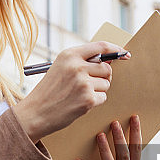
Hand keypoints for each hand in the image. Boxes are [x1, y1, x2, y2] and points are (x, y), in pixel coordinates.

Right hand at [12, 42, 126, 141]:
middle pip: (106, 68)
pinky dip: (94, 102)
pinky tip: (78, 103)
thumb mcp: (60, 68)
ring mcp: (83, 83)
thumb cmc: (48, 91)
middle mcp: (77, 66)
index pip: (100, 47)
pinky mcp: (88, 99)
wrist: (35, 113)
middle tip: (88, 85)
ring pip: (106, 84)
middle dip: (103, 77)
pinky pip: (103, 97)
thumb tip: (109, 60)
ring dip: (97, 91)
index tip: (125, 54)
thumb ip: (81, 62)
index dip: (115, 49)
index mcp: (69, 55)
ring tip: (78, 95)